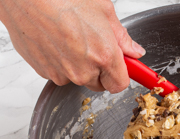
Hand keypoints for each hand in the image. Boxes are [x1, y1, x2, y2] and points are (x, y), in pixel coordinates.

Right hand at [0, 0, 144, 92]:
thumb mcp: (103, 11)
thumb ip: (122, 37)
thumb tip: (134, 51)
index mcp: (103, 56)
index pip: (120, 85)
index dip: (121, 76)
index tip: (122, 69)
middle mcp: (83, 70)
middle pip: (100, 85)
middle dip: (101, 71)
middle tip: (95, 47)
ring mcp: (62, 73)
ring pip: (79, 79)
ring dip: (80, 66)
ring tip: (72, 39)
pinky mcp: (44, 72)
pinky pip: (60, 74)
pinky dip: (61, 62)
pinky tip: (57, 41)